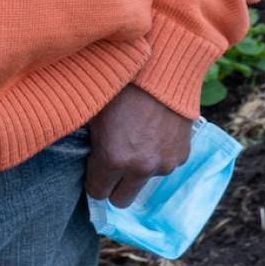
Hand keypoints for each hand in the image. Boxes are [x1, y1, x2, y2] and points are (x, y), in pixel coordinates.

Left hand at [83, 83, 193, 208]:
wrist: (163, 65)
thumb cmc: (121, 83)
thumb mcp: (93, 111)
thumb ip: (88, 142)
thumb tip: (81, 156)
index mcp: (112, 158)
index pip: (97, 193)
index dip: (93, 179)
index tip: (94, 165)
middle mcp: (140, 168)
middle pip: (121, 200)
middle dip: (114, 184)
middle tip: (112, 161)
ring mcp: (165, 164)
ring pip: (144, 182)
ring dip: (138, 169)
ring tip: (136, 137)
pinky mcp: (182, 155)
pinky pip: (164, 165)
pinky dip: (158, 155)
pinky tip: (154, 131)